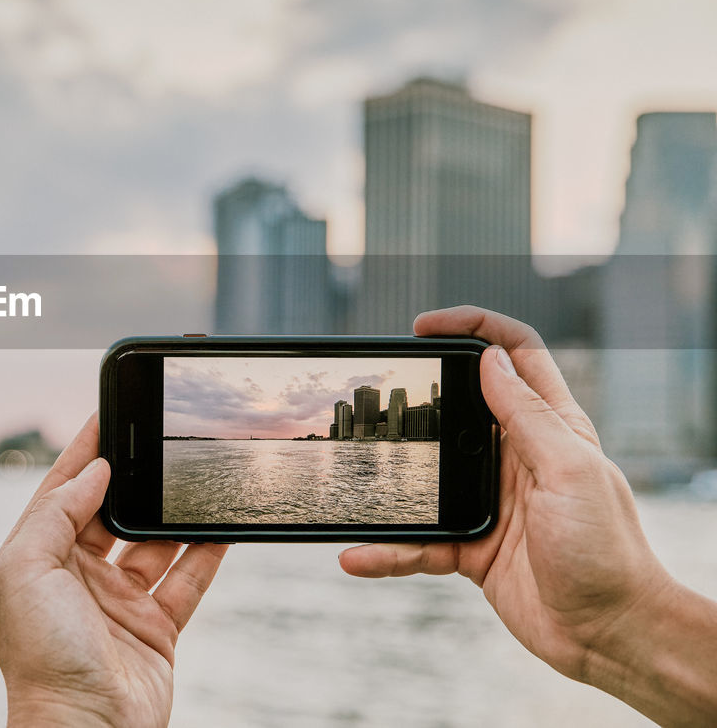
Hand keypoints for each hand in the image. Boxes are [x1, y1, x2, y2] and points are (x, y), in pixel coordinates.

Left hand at [0, 414, 226, 727]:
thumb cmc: (42, 658)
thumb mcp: (23, 571)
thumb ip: (54, 514)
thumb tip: (92, 473)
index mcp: (36, 562)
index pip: (60, 493)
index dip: (82, 453)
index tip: (106, 413)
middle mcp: (75, 579)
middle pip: (108, 513)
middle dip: (131, 478)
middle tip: (157, 439)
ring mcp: (117, 605)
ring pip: (152, 544)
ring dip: (171, 514)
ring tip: (194, 475)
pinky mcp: (155, 630)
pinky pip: (185, 581)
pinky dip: (205, 554)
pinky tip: (222, 526)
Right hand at [339, 306, 716, 723]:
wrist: (610, 636)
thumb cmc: (607, 551)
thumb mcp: (568, 472)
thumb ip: (527, 417)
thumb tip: (489, 360)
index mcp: (550, 428)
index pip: (513, 354)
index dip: (473, 326)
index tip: (423, 326)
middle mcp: (516, 458)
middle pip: (457, 407)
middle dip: (416, 395)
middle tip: (374, 391)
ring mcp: (489, 502)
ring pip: (425, 474)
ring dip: (389, 478)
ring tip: (353, 474)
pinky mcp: (470, 547)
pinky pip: (417, 541)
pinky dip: (387, 550)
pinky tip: (358, 554)